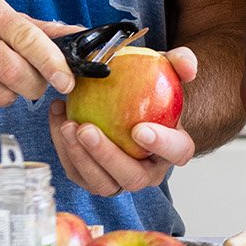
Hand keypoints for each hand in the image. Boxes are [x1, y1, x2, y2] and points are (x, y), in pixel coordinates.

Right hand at [0, 0, 76, 117]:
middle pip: (16, 73)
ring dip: (8, 96)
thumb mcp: (1, 19)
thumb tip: (82, 36)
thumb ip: (41, 30)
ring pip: (1, 95)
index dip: (52, 62)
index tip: (67, 81)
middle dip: (33, 85)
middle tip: (32, 83)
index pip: (28, 37)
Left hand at [49, 46, 197, 195]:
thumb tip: (187, 67)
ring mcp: (119, 178)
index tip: (139, 129)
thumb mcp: (169, 70)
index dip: (161, 144)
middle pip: (132, 176)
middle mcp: (148, 171)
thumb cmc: (152, 91)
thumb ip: (182, 63)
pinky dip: (63, 148)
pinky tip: (58, 118)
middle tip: (87, 130)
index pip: (176, 152)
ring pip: (101, 182)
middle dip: (107, 156)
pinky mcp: (93, 177)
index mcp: (174, 148)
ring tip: (67, 126)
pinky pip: (77, 172)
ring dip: (80, 157)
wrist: (131, 102)